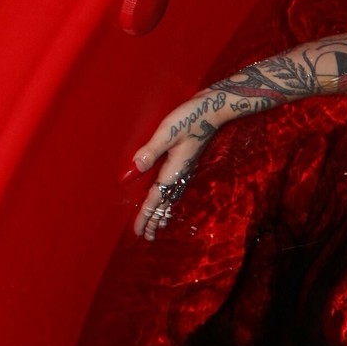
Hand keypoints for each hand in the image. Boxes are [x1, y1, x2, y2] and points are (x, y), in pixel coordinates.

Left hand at [132, 89, 229, 237]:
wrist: (213, 108)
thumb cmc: (190, 117)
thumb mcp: (168, 132)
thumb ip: (150, 151)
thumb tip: (133, 172)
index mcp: (173, 170)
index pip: (156, 199)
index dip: (146, 215)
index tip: (139, 232)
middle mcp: (180, 173)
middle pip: (165, 203)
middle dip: (156, 220)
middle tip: (147, 237)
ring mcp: (185, 168)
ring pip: (172, 197)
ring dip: (164, 212)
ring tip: (159, 225)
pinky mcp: (187, 161)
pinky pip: (176, 187)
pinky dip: (171, 199)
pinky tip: (171, 198)